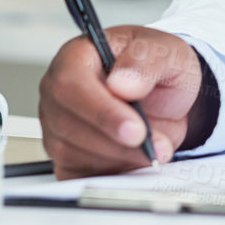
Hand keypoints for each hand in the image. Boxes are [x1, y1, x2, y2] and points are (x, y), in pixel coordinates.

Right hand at [38, 26, 203, 177]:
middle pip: (68, 123)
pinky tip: (133, 159)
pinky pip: (76, 173)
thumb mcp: (166, 51)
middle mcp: (59, 91)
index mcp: (77, 56)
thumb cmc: (157, 67)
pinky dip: (109, 172)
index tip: (136, 129)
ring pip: (71, 152)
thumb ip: (147, 60)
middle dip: (115, 141)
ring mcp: (57, 125)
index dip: (101, 110)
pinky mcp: (65, 156)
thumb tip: (122, 83)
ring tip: (152, 148)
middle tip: (152, 145)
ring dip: (118, 157)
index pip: (70, 84)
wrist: (166, 95)